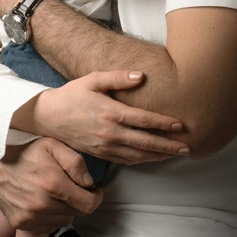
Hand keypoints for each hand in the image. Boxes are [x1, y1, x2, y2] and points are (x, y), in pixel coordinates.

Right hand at [0, 138, 102, 232]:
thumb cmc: (24, 150)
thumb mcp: (53, 145)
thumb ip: (76, 163)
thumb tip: (89, 183)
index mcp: (54, 185)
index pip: (88, 205)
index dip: (96, 197)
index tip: (94, 190)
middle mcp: (42, 205)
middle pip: (76, 213)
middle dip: (80, 200)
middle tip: (73, 187)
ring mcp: (30, 217)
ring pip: (63, 221)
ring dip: (66, 209)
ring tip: (57, 193)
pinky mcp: (21, 224)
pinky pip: (47, 227)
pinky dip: (51, 217)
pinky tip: (45, 202)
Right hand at [14, 70, 190, 163]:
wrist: (49, 116)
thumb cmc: (72, 94)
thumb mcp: (94, 79)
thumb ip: (118, 77)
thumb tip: (141, 76)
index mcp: (110, 112)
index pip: (144, 120)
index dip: (164, 123)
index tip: (181, 125)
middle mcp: (110, 132)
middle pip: (146, 142)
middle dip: (169, 146)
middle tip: (188, 147)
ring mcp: (105, 146)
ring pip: (138, 155)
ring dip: (159, 156)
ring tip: (176, 154)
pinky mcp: (101, 154)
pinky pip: (127, 160)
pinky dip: (143, 160)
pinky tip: (153, 157)